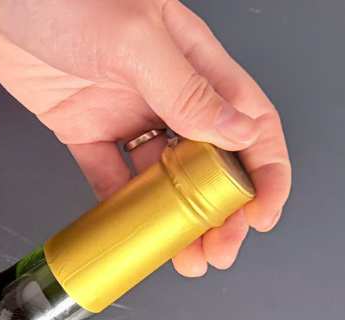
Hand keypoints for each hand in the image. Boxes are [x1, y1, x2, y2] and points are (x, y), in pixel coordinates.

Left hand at [0, 0, 290, 275]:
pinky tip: (133, 233)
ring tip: (186, 256)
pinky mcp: (80, 125)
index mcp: (192, 58)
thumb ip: (184, 89)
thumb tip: (236, 133)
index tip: (262, 213)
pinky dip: (121, 207)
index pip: (247, 119)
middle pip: (209, 158)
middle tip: (220, 249)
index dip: (263, 169)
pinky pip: (108, 175)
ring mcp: (122, 108)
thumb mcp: (133, 38)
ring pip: (162, 175)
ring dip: (177, 217)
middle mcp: (163, 87)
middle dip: (221, 208)